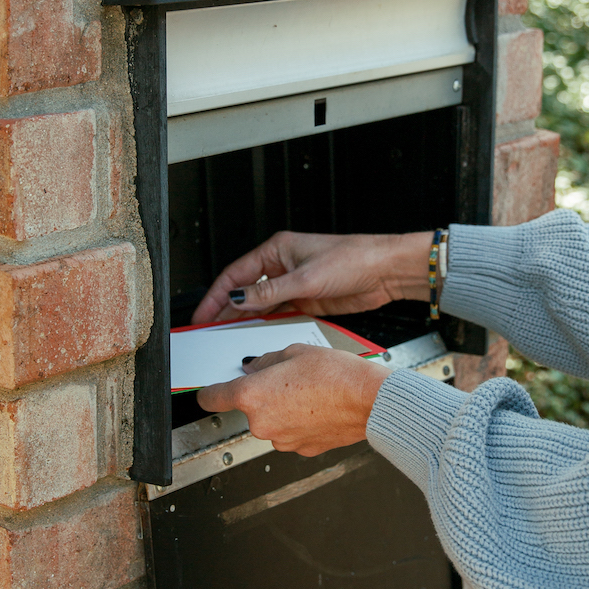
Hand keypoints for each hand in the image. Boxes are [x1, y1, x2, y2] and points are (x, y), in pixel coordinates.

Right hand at [190, 229, 432, 324]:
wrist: (386, 271)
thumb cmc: (353, 259)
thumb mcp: (306, 278)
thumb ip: (269, 292)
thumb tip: (238, 300)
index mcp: (277, 250)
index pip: (236, 275)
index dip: (216, 296)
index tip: (202, 314)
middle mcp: (282, 266)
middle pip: (245, 290)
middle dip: (226, 310)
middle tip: (208, 330)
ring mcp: (294, 284)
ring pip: (261, 305)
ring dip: (245, 320)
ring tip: (226, 337)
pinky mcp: (307, 300)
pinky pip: (279, 314)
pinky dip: (266, 325)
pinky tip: (256, 336)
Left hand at [196, 345, 386, 456]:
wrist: (368, 401)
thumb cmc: (337, 375)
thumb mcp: (294, 352)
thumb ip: (265, 361)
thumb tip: (254, 367)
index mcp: (252, 396)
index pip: (211, 398)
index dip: (208, 394)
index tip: (208, 393)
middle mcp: (262, 423)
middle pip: (249, 409)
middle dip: (263, 396)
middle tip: (287, 380)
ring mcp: (281, 440)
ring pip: (271, 422)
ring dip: (282, 410)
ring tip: (309, 393)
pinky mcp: (301, 450)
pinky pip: (291, 433)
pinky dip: (299, 422)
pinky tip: (317, 407)